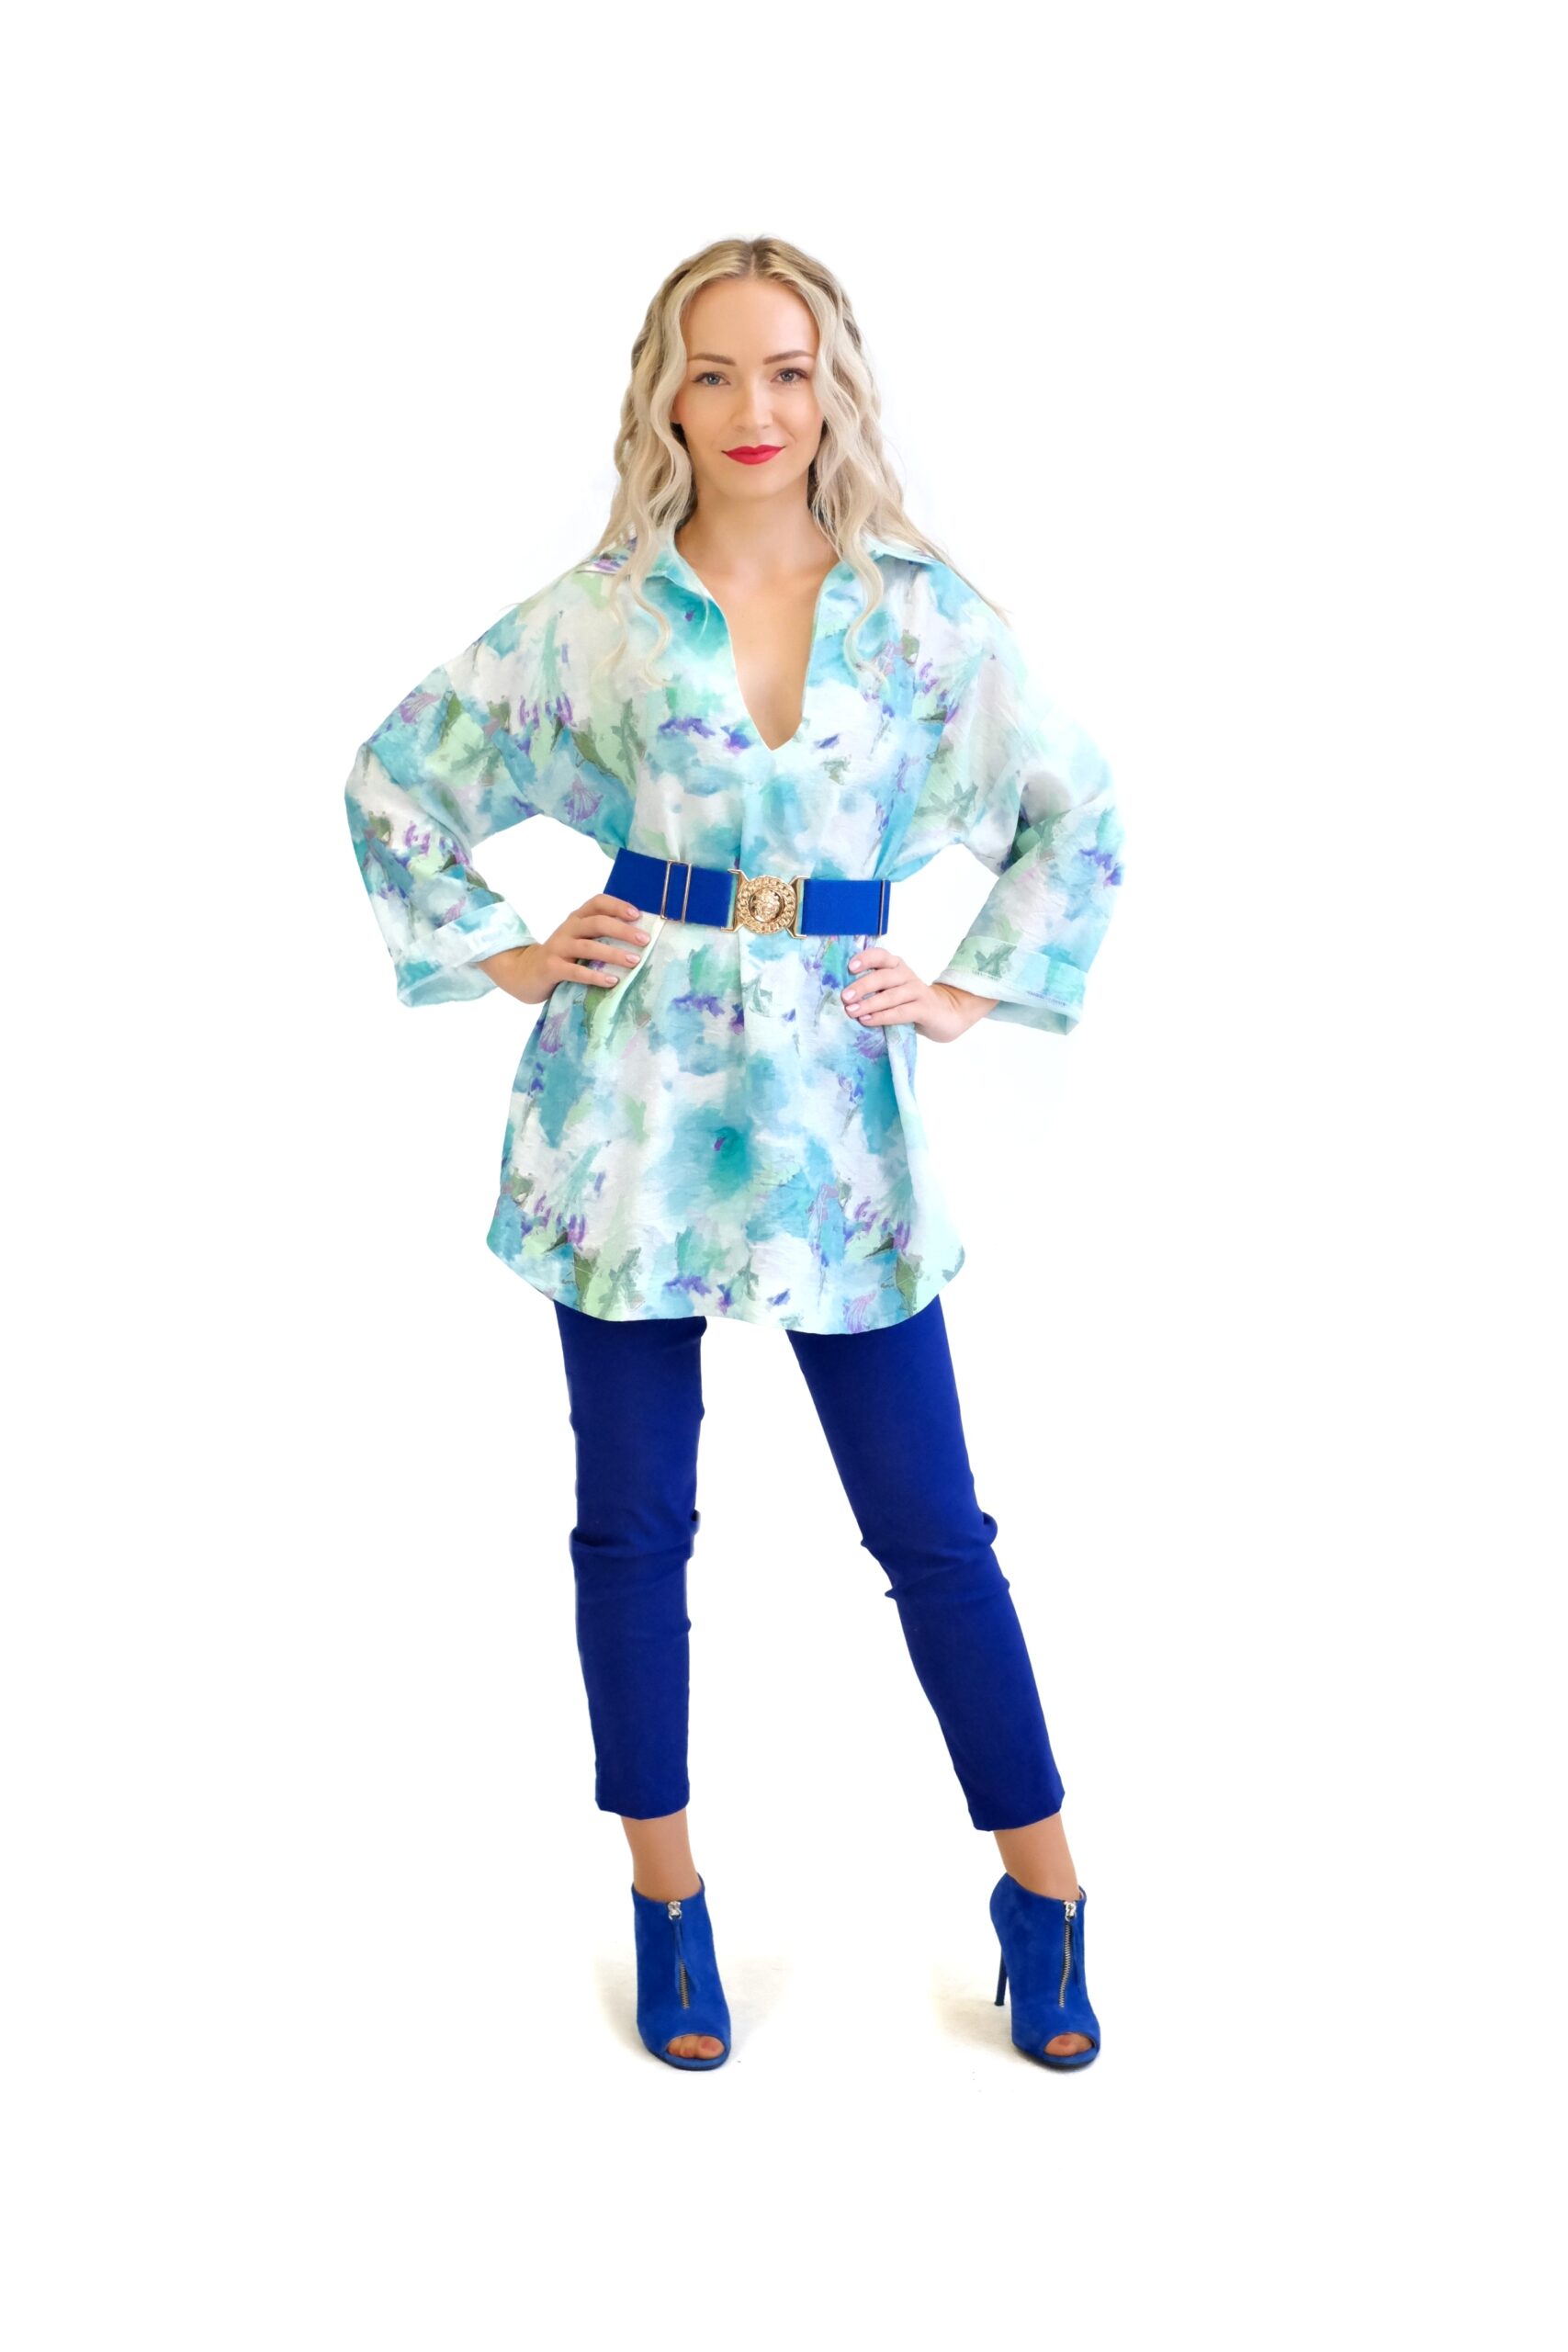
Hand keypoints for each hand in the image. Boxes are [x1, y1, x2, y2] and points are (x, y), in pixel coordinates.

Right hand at [477, 893, 650, 1004]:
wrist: (524, 972)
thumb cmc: (561, 957)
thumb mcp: (578, 940)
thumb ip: (599, 935)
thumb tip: (637, 937)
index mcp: (576, 918)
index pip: (597, 902)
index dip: (618, 905)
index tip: (638, 915)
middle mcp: (567, 929)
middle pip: (597, 922)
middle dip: (623, 930)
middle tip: (644, 941)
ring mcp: (558, 948)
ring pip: (589, 946)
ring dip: (614, 953)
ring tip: (634, 961)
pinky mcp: (551, 967)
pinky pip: (576, 971)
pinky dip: (595, 976)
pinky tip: (612, 981)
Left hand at [840, 944, 998, 1042]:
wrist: (945, 1013)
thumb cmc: (909, 1002)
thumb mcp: (892, 990)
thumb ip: (874, 989)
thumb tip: (845, 997)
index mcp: (896, 966)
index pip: (881, 955)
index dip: (866, 959)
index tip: (850, 967)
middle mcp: (907, 974)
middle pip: (884, 976)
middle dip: (863, 985)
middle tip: (845, 997)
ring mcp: (917, 991)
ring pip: (891, 995)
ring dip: (870, 1003)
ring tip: (852, 1011)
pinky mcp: (925, 1008)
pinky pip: (901, 1012)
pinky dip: (883, 1016)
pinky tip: (868, 1021)